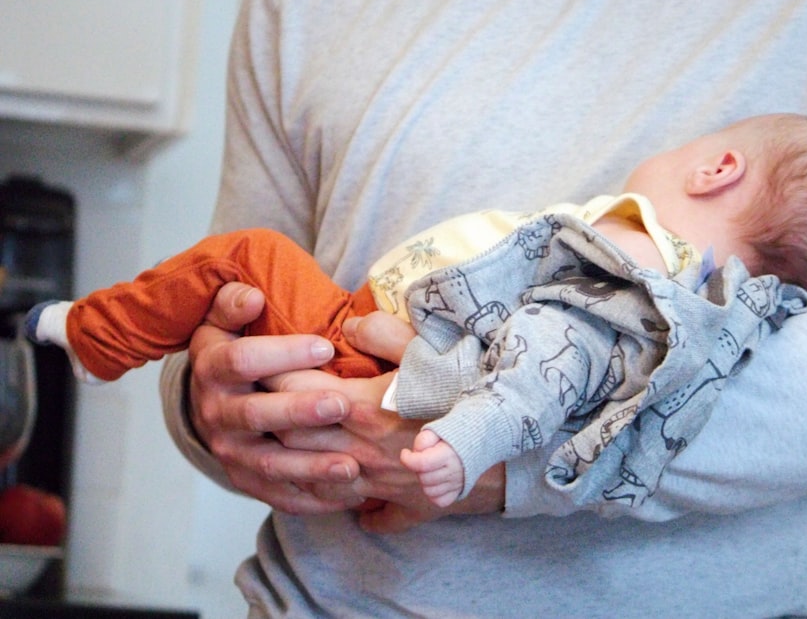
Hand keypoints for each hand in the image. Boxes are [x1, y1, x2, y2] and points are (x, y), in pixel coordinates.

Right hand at [187, 282, 363, 513]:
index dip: (282, 354)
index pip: (241, 360)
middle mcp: (217, 414)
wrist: (212, 400)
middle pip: (256, 415)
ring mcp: (231, 453)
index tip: (325, 346)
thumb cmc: (234, 348)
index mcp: (212, 369)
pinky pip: (281, 495)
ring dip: (311, 466)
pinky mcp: (247, 481)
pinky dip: (314, 498)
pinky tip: (350, 492)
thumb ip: (234, 302)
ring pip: (270, 463)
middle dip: (299, 411)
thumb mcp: (225, 319)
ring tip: (351, 465)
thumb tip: (253, 297)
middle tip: (342, 404)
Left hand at [281, 311, 505, 531]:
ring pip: (313, 477)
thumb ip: (380, 331)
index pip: (296, 389)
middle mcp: (361, 451)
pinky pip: (360, 512)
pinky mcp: (404, 504)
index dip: (273, 369)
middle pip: (292, 436)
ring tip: (285, 438)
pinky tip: (338, 486)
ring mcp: (379, 483)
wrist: (514, 440)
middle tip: (260, 392)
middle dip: (269, 413)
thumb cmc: (470, 388)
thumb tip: (348, 327)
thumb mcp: (429, 346)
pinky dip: (340, 501)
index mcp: (361, 408)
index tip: (263, 357)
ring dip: (294, 459)